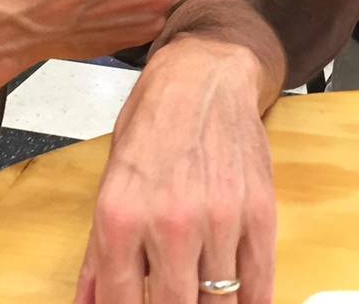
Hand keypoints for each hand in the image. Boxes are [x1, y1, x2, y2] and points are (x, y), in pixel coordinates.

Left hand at [76, 39, 274, 303]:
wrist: (203, 77)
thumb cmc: (152, 126)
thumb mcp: (110, 185)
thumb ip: (98, 255)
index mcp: (121, 217)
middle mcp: (170, 224)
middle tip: (170, 300)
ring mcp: (220, 220)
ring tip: (198, 297)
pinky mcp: (259, 214)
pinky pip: (258, 285)